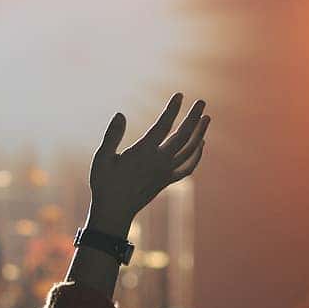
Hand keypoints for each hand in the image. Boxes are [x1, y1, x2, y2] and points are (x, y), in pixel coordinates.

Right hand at [88, 93, 209, 235]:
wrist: (114, 212)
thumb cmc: (104, 183)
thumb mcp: (101, 158)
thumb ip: (112, 136)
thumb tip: (120, 114)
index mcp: (143, 153)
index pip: (163, 126)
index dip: (172, 109)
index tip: (180, 95)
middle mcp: (159, 162)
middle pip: (183, 136)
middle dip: (194, 117)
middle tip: (202, 102)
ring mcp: (166, 172)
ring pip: (190, 151)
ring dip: (200, 133)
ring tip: (206, 118)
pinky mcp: (167, 181)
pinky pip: (188, 167)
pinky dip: (197, 155)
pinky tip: (201, 145)